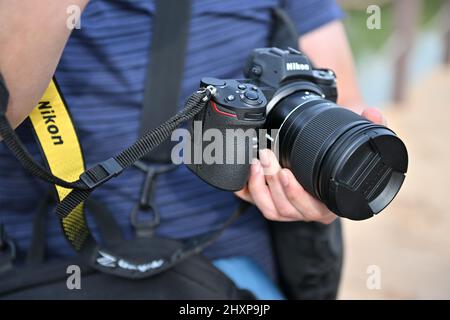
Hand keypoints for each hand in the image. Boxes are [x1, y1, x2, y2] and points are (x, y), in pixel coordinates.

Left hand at [235, 107, 385, 222]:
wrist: (325, 154)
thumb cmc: (339, 152)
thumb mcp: (357, 139)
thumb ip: (371, 126)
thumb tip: (373, 113)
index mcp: (329, 203)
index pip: (313, 209)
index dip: (296, 194)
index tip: (288, 173)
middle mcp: (308, 211)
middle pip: (286, 209)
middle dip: (273, 182)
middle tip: (267, 156)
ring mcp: (289, 210)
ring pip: (270, 210)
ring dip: (260, 186)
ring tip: (257, 161)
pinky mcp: (272, 203)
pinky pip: (257, 204)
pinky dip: (249, 190)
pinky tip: (246, 172)